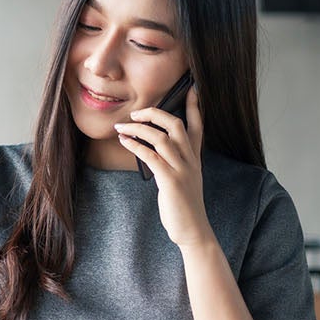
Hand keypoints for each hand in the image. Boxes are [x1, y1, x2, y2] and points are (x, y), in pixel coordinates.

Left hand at [114, 87, 215, 247]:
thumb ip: (174, 163)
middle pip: (176, 125)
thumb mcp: (184, 180)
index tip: (190, 88)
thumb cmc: (184, 206)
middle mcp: (191, 160)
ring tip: (121, 126)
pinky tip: (124, 141)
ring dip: (138, 128)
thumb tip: (152, 151)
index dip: (193, 106)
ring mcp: (182, 170)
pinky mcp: (171, 181)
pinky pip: (151, 156)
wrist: (193, 231)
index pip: (197, 126)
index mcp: (195, 159)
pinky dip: (136, 145)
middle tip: (136, 112)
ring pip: (161, 137)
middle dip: (155, 113)